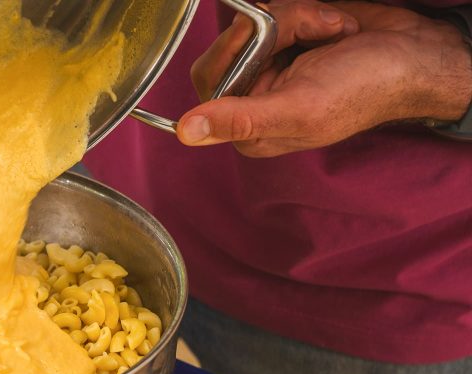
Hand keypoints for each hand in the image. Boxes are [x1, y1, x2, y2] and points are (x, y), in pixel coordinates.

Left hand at [178, 0, 471, 156]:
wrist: (417, 55)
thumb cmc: (366, 89)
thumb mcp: (300, 108)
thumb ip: (240, 119)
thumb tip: (185, 133)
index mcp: (249, 128)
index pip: (209, 78)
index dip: (235, 48)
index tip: (267, 34)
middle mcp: (253, 97)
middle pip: (232, 42)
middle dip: (278, 27)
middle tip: (316, 34)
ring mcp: (270, 63)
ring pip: (256, 20)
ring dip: (300, 17)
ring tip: (335, 33)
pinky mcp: (286, 37)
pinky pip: (277, 8)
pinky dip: (311, 10)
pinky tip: (337, 26)